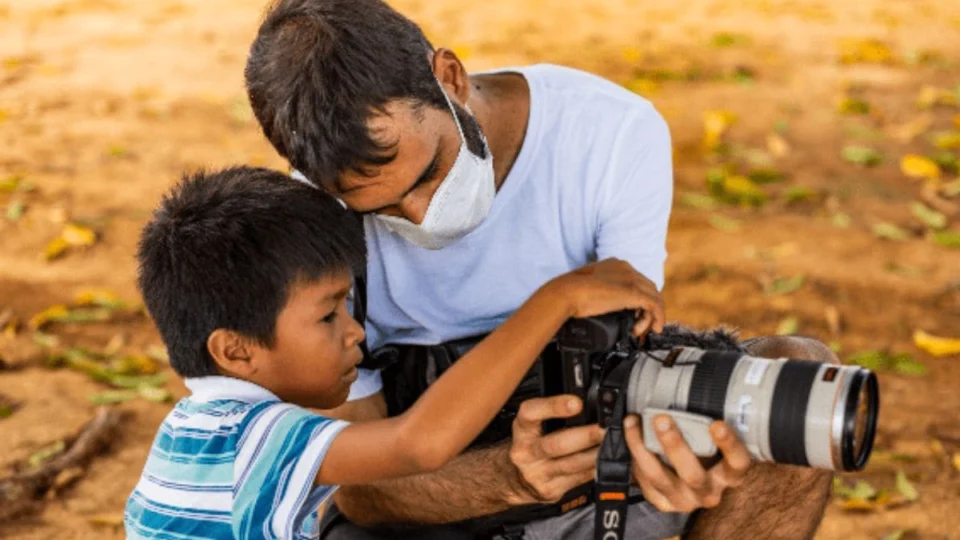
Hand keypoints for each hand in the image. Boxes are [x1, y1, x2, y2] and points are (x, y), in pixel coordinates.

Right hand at [506, 395, 605, 503]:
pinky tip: (605, 460)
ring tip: (614, 444)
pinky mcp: (549, 490)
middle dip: (586, 436)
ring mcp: (537, 474)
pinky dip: (595, 468)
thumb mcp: (534, 423)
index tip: (577, 403)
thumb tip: (590, 401)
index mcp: (522, 428)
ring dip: (596, 454)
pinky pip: (578, 478)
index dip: (554, 406)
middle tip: (606, 428)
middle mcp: (525, 452)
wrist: (517, 478)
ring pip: (572, 464)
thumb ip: (555, 412)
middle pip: (557, 444)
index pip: (532, 413)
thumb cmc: (532, 443)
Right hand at [547, 258, 665, 337]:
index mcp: (615, 265)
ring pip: (654, 297)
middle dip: (647, 308)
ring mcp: (630, 279)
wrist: (565, 293)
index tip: (633, 314)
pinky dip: (658, 318)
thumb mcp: (588, 288)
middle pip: (648, 288)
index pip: (637, 281)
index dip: (639, 300)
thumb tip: (600, 305)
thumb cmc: (569, 293)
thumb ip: (598, 291)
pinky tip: (655, 328)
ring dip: (650, 316)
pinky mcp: (633, 292)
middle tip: (638, 325)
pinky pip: (655, 305)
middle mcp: (626, 268)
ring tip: (639, 330)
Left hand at [623, 414, 751, 512]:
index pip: (737, 462)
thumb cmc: (707, 453)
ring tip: (633, 422)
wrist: (691, 485)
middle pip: (693, 475)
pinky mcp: (663, 503)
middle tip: (661, 419)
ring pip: (660, 478)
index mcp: (729, 475)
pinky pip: (645, 481)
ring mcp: (684, 501)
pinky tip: (630, 436)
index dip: (729, 445)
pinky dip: (634, 457)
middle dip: (674, 445)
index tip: (717, 423)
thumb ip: (708, 425)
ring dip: (643, 448)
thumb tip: (699, 384)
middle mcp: (709, 492)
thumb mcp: (714, 442)